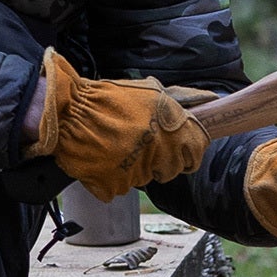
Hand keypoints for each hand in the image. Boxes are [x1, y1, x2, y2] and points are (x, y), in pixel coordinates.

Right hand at [27, 50, 209, 199]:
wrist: (66, 113)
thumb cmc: (107, 99)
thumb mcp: (149, 91)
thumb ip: (181, 99)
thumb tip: (211, 99)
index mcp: (169, 128)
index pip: (197, 150)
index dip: (188, 147)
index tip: (177, 143)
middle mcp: (157, 152)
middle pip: (172, 168)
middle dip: (162, 158)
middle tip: (142, 142)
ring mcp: (135, 172)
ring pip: (146, 177)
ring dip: (136, 165)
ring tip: (117, 145)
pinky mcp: (114, 185)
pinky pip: (122, 186)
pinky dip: (115, 175)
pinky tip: (106, 158)